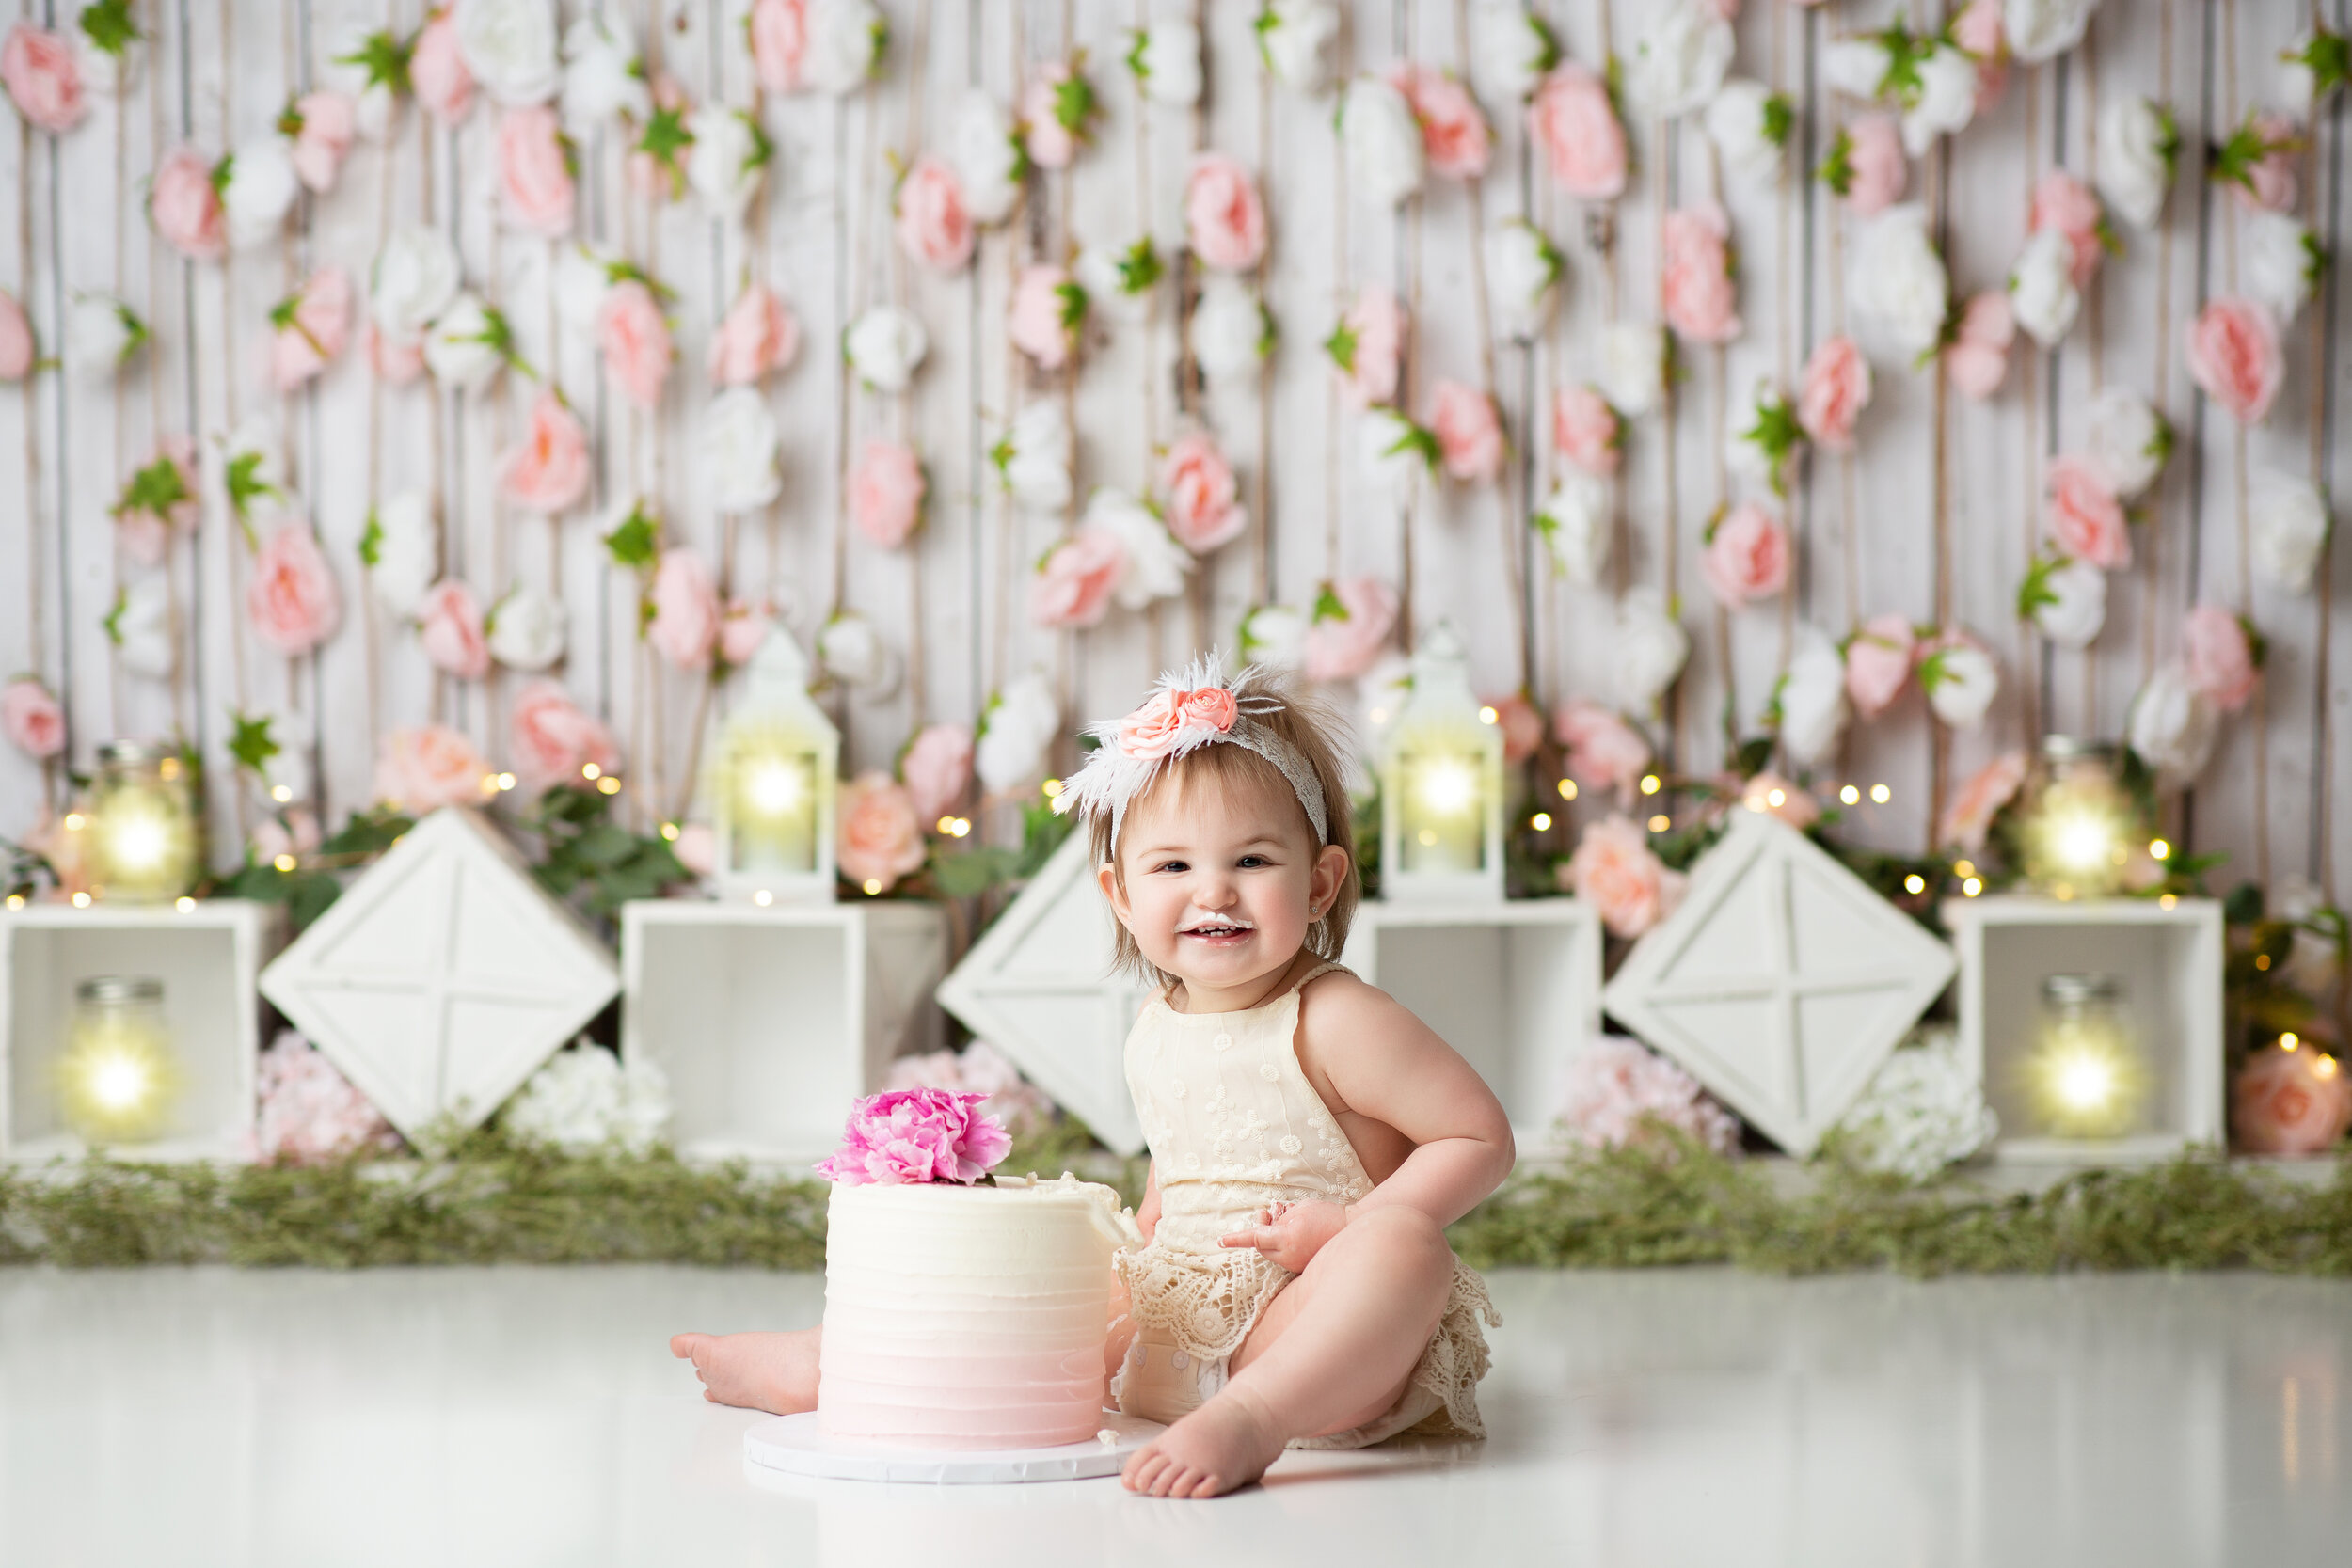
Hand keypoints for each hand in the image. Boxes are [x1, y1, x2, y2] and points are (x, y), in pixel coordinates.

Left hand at [1218, 1199, 1347, 1272]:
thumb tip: (1266, 1227)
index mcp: (1287, 1239)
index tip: (1221, 1240)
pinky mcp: (1301, 1268)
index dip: (1237, 1239)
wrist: (1353, 1231)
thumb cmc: (1327, 1216)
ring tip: (1286, 1217)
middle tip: (1268, 1212)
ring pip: (1272, 1251)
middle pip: (1261, 1245)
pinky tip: (1296, 1231)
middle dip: (1260, 1229)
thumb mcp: (1300, 1209)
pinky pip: (1284, 1256)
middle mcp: (1289, 1256)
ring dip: (1273, 1235)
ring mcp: (1295, 1265)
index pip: (1255, 1238)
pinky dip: (1283, 1243)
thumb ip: (1279, 1219)